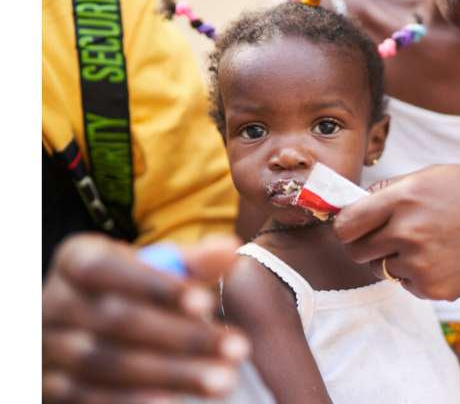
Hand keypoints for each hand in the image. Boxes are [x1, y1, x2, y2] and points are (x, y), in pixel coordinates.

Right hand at [43, 233, 249, 402]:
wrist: (81, 330)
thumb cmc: (130, 291)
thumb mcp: (155, 270)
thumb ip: (191, 261)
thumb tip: (228, 249)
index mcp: (77, 259)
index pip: (110, 269)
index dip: (157, 287)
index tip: (206, 303)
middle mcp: (52, 302)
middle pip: (117, 320)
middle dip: (182, 337)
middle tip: (237, 348)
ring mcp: (44, 349)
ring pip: (108, 364)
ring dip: (170, 373)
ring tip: (222, 379)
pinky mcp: (45, 389)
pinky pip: (86, 398)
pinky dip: (130, 401)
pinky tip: (174, 401)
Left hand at [334, 165, 459, 300]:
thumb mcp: (435, 175)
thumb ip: (392, 190)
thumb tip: (356, 203)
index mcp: (403, 198)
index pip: (345, 224)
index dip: (345, 227)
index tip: (351, 228)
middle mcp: (406, 232)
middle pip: (356, 252)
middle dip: (365, 245)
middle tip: (386, 237)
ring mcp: (420, 263)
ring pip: (383, 268)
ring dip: (395, 259)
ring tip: (430, 243)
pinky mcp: (433, 288)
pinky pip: (407, 284)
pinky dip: (418, 275)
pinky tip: (445, 257)